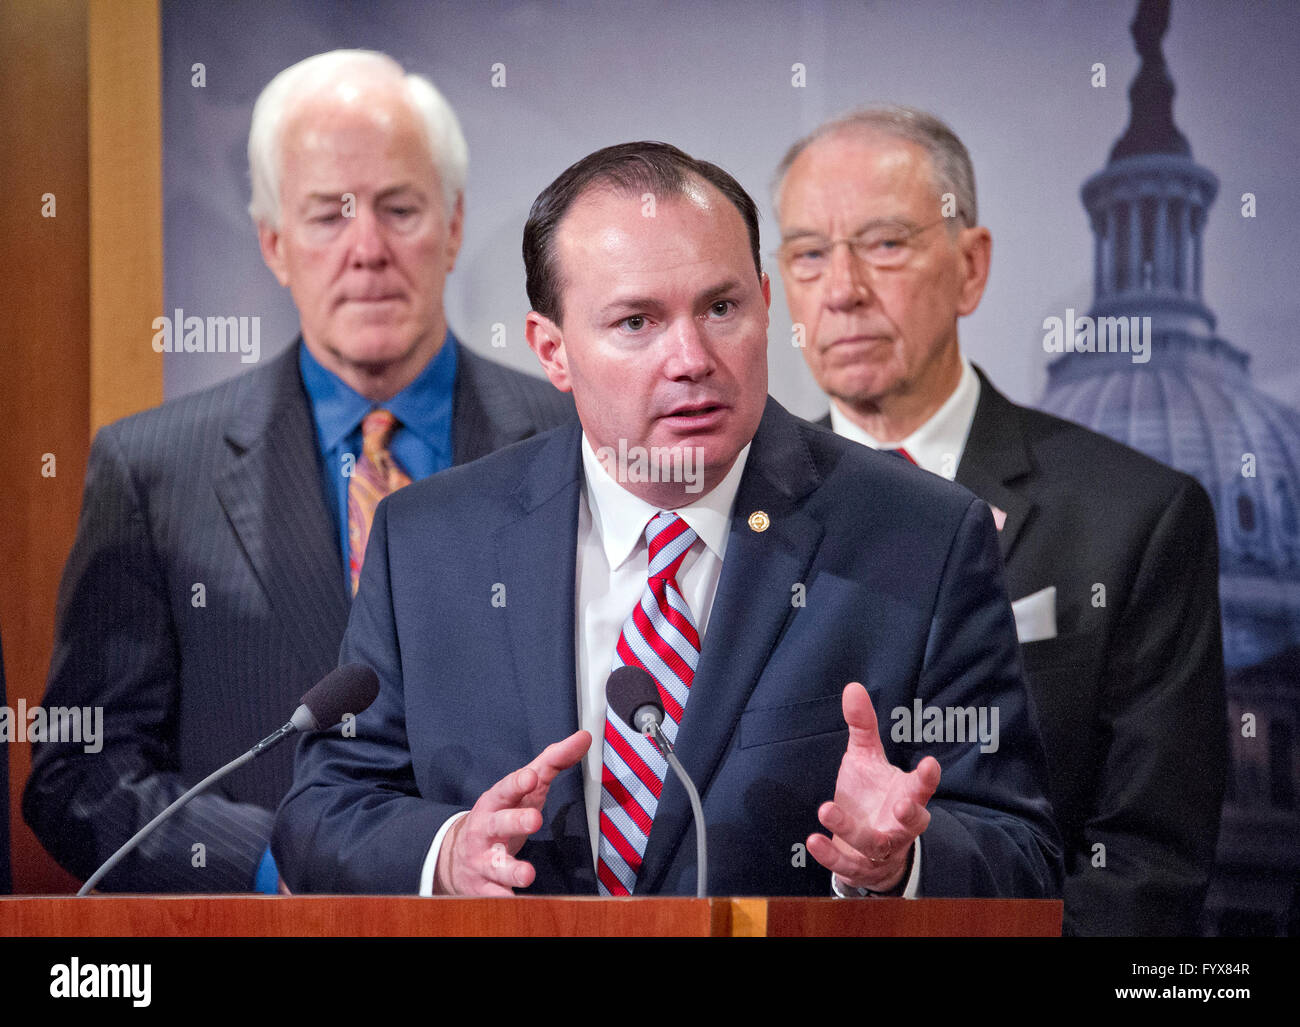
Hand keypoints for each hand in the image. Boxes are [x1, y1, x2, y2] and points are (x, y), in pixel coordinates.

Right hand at [434, 730, 590, 895]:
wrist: (460, 856)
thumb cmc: (502, 814)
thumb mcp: (524, 788)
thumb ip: (553, 762)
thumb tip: (583, 738)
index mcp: (497, 801)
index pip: (507, 789)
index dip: (518, 783)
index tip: (531, 777)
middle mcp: (487, 829)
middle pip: (499, 823)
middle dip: (515, 821)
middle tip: (534, 820)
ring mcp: (484, 859)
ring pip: (496, 865)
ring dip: (512, 869)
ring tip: (528, 873)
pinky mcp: (484, 887)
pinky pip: (494, 894)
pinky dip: (503, 898)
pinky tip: (513, 900)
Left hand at [807, 683, 940, 893]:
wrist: (866, 846)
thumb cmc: (871, 795)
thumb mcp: (866, 758)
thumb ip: (863, 727)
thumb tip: (853, 686)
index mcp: (907, 795)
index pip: (923, 787)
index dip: (928, 778)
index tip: (930, 763)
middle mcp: (899, 825)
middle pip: (912, 823)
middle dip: (910, 815)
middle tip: (902, 803)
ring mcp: (881, 848)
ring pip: (874, 844)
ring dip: (851, 830)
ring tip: (826, 809)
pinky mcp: (859, 865)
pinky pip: (847, 864)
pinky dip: (830, 855)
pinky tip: (812, 840)